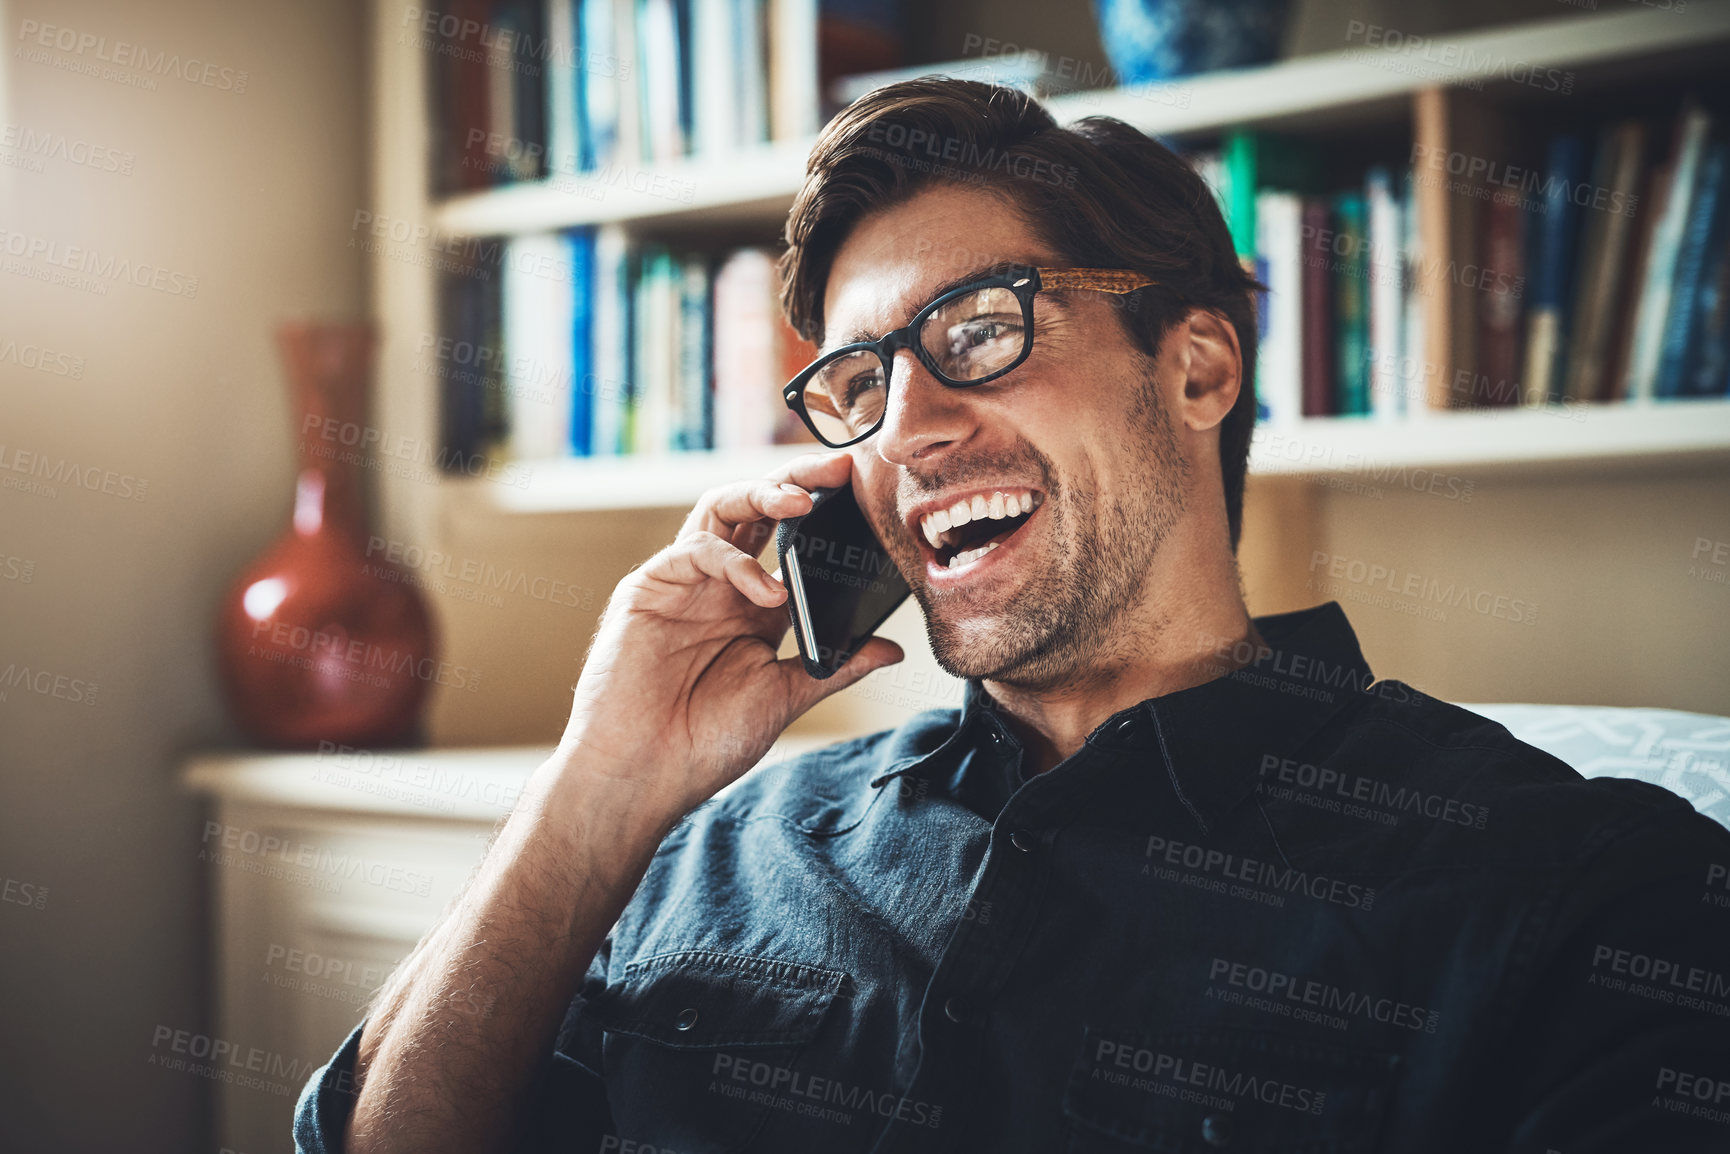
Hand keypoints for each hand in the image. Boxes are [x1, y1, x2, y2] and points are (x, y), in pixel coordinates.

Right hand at [554, 451, 904, 825]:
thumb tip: (893, 649)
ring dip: (762, 494)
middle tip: (839, 470)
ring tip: (803, 502)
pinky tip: (766, 592)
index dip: (825, 513)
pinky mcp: (648, 588)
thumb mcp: (786, 696)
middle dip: (798, 480)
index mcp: (755, 606)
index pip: (792, 539)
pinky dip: (734, 561)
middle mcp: (721, 585)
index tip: (867, 496)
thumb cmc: (705, 742)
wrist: (642, 775)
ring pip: (720, 508)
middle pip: (757, 507)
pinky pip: (694, 551)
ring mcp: (683, 583)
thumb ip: (836, 666)